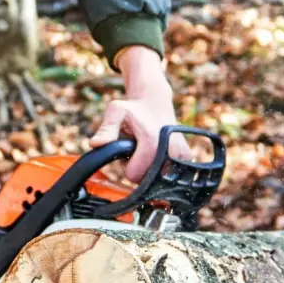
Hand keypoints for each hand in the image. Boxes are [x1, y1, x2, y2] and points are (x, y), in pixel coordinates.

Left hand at [89, 45, 190, 181]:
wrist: (155, 103)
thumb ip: (106, 129)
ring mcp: (182, 154)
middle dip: (138, 168)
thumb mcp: (116, 112)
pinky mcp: (187, 157)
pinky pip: (168, 174)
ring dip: (148, 168)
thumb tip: (96, 144)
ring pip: (158, 179)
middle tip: (136, 150)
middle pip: (146, 180)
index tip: (127, 153)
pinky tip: (157, 152)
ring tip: (146, 150)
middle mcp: (171, 149)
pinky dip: (160, 167)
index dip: (126, 167)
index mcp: (152, 141)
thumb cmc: (133, 109)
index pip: (134, 175)